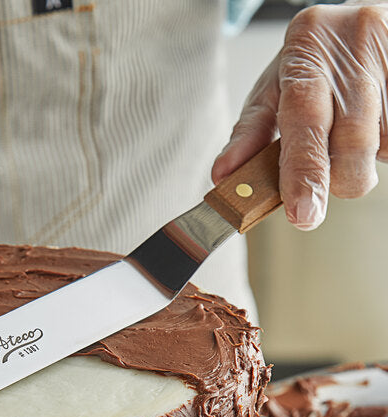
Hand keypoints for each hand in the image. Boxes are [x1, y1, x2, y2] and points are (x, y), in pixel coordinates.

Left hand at [212, 1, 387, 229]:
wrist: (356, 23)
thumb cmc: (307, 63)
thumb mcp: (271, 89)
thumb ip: (248, 134)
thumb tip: (223, 176)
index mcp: (306, 51)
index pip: (305, 120)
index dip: (303, 172)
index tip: (301, 213)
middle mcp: (353, 53)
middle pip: (352, 146)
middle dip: (333, 179)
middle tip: (315, 183)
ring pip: (379, 150)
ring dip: (357, 162)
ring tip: (342, 136)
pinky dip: (379, 148)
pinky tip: (368, 125)